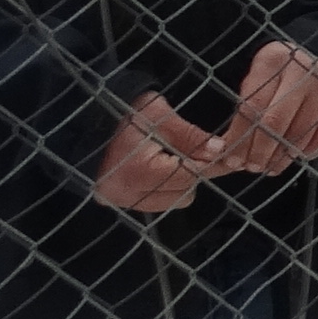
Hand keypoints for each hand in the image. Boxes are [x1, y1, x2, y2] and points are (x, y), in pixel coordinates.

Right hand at [95, 94, 216, 211]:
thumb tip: (220, 150)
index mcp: (137, 171)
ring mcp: (121, 201)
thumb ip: (191, 136)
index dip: (210, 163)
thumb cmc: (126, 115)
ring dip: (182, 181)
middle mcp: (126, 194)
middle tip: (199, 152)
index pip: (188, 175)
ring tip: (173, 157)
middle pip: (183, 191)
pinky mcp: (119, 203)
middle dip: (194, 171)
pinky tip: (162, 168)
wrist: (88, 123)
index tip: (229, 156)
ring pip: (174, 200)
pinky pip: (158, 202)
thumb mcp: (160, 116)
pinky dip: (167, 188)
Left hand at [218, 43, 317, 175]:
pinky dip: (304, 152)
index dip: (240, 137)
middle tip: (252, 168)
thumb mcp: (259, 80)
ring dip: (280, 157)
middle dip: (259, 151)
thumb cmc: (282, 76)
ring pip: (298, 135)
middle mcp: (304, 73)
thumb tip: (225, 150)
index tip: (231, 159)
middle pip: (275, 123)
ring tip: (269, 167)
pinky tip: (291, 156)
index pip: (252, 106)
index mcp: (274, 60)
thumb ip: (245, 111)